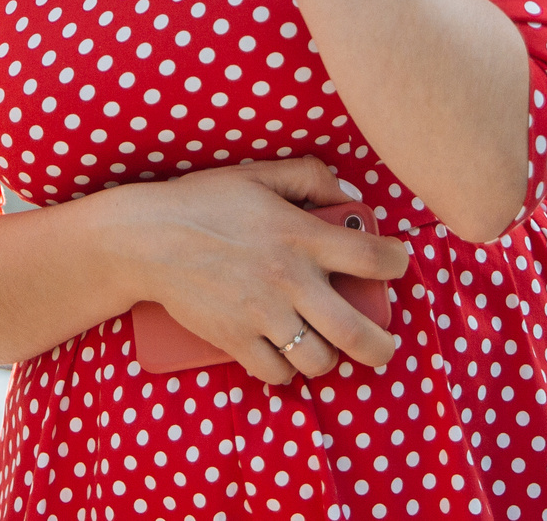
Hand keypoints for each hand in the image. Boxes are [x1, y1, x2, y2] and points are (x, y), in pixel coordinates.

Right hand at [104, 156, 409, 385]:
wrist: (148, 237)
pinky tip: (284, 352)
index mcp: (303, 236)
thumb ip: (311, 177)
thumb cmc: (206, 201)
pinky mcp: (235, 340)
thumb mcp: (260, 174)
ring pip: (320, 362)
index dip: (398, 263)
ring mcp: (263, 315)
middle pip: (358, 333)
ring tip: (324, 343)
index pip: (374, 258)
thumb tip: (350, 200)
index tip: (394, 265)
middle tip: (382, 342)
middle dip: (383, 346)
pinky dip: (286, 369)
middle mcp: (290, 281)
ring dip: (328, 356)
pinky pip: (277, 373)